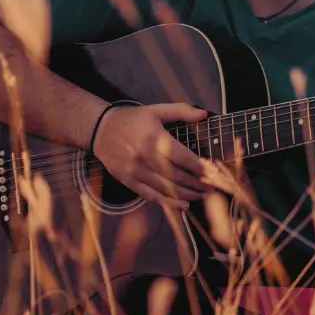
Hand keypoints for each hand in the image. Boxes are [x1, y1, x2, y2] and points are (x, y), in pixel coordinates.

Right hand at [92, 102, 209, 208]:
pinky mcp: (129, 181)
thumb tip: (204, 114)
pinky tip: (183, 205)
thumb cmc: (131, 119)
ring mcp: (136, 172)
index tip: (214, 172)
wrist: (100, 130)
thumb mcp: (156, 110)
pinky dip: (169, 203)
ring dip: (188, 195)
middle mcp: (146, 157)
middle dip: (198, 184)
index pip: (184, 158)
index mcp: (155, 138)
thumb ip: (181, 111)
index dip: (201, 168)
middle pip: (178, 176)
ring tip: (203, 196)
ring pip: (167, 189)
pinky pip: (151, 196)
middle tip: (213, 187)